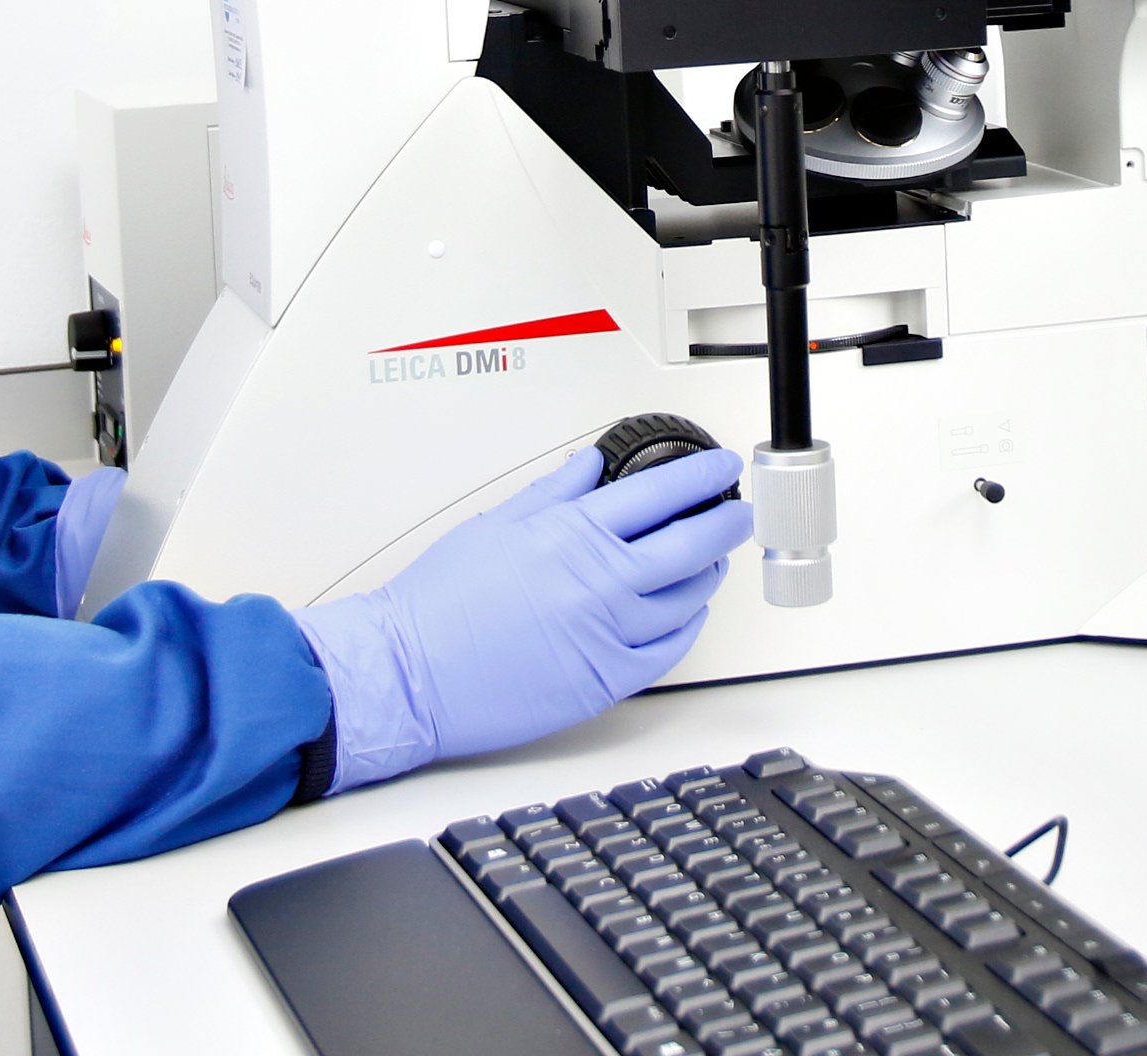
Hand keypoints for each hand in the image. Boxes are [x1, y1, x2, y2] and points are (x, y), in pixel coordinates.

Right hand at [295, 443, 752, 788]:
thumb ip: (552, 493)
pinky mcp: (605, 682)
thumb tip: (590, 465)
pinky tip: (685, 615)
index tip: (720, 466)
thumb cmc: (439, 605)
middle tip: (737, 513)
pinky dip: (687, 628)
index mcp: (571, 535)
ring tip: (711, 561)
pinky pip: (669, 652)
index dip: (701, 475)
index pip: (660, 493)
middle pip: (692, 544)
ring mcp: (607, 635)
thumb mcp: (494, 526)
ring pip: (688, 599)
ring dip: (709, 575)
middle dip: (726, 522)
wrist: (409, 674)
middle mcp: (598, 583)